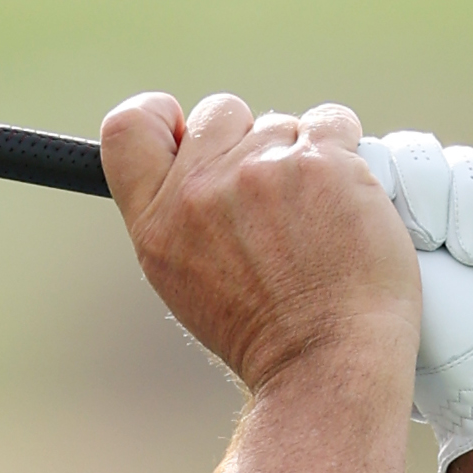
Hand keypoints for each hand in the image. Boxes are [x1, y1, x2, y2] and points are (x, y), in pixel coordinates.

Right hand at [100, 93, 417, 398]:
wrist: (327, 360)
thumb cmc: (266, 330)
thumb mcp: (186, 278)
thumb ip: (179, 214)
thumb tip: (196, 157)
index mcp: (157, 223)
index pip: (127, 128)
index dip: (158, 114)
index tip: (186, 129)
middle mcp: (200, 192)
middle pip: (217, 112)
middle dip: (247, 139)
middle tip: (273, 196)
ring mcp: (261, 171)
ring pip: (281, 122)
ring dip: (302, 154)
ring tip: (315, 216)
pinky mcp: (322, 163)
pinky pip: (332, 122)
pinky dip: (344, 149)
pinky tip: (345, 196)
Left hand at [361, 130, 472, 472]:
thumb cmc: (411, 356)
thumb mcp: (361, 296)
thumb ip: (331, 245)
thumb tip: (297, 191)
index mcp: (365, 225)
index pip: (367, 164)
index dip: (377, 179)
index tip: (378, 220)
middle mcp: (416, 212)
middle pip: (416, 155)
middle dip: (423, 189)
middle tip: (426, 238)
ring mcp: (468, 214)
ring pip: (467, 167)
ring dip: (470, 203)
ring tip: (470, 255)